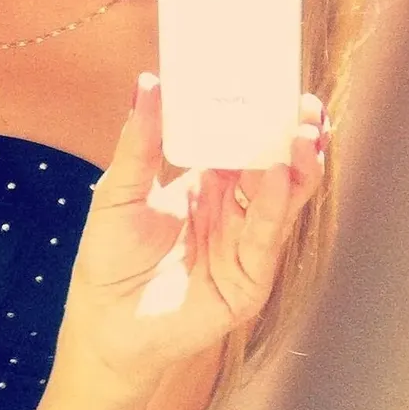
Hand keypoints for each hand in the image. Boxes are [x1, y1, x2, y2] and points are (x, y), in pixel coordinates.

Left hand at [58, 73, 329, 395]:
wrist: (102, 327)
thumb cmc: (109, 260)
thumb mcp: (119, 191)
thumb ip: (139, 141)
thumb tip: (147, 82)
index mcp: (208, 185)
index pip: (245, 143)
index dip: (263, 117)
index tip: (278, 84)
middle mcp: (234, 212)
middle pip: (275, 168)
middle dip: (295, 137)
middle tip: (306, 106)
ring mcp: (245, 247)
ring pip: (282, 201)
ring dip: (297, 167)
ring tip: (305, 133)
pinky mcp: (247, 283)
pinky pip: (264, 239)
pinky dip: (272, 207)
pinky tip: (279, 176)